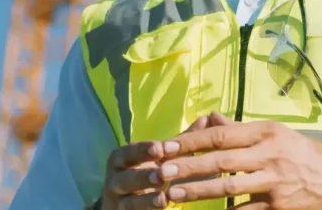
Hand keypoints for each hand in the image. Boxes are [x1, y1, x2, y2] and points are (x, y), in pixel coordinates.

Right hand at [100, 113, 232, 209]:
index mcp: (121, 158)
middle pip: (126, 178)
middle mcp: (115, 179)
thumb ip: (181, 141)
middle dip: (144, 176)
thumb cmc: (148, 171)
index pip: (129, 152)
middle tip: (162, 175)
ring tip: (164, 199)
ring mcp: (119, 201)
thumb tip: (207, 119)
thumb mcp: (160, 156)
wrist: (126, 202)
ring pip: (130, 201)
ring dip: (146, 200)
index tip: (161, 148)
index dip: (144, 150)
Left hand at [157, 117, 321, 208]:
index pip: (221, 135)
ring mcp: (274, 182)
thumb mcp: (275, 134)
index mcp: (267, 132)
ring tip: (172, 195)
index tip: (165, 146)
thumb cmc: (301, 155)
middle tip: (160, 171)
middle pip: (221, 160)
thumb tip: (209, 120)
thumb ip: (240, 130)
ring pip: (228, 187)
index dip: (190, 141)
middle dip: (187, 166)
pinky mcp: (277, 207)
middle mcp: (270, 154)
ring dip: (197, 192)